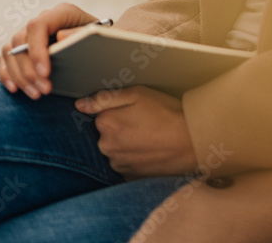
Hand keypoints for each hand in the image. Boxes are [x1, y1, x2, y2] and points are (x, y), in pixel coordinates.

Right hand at [0, 2, 98, 98]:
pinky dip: (7, 73)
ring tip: (36, 93)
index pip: (38, 25)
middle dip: (30, 69)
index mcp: (62, 12)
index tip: (45, 73)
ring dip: (20, 75)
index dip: (36, 49)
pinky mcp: (23, 47)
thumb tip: (60, 37)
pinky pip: (6, 58)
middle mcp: (43, 20)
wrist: (100, 45)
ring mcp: (31, 33)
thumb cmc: (101, 39)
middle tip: (44, 90)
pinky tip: (15, 88)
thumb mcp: (101, 35)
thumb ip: (82, 34)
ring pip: (11, 50)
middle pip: (21, 40)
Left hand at [75, 85, 197, 177]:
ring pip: (116, 150)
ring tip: (150, 136)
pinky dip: (135, 158)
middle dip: (120, 128)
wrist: (191, 140)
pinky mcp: (132, 177)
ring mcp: (119, 165)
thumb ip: (104, 98)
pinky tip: (151, 150)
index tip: (135, 111)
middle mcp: (107, 148)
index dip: (118, 111)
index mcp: (106, 124)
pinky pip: (127, 165)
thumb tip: (80, 105)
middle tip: (145, 123)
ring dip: (127, 145)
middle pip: (107, 135)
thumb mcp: (136, 94)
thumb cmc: (165, 112)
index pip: (101, 116)